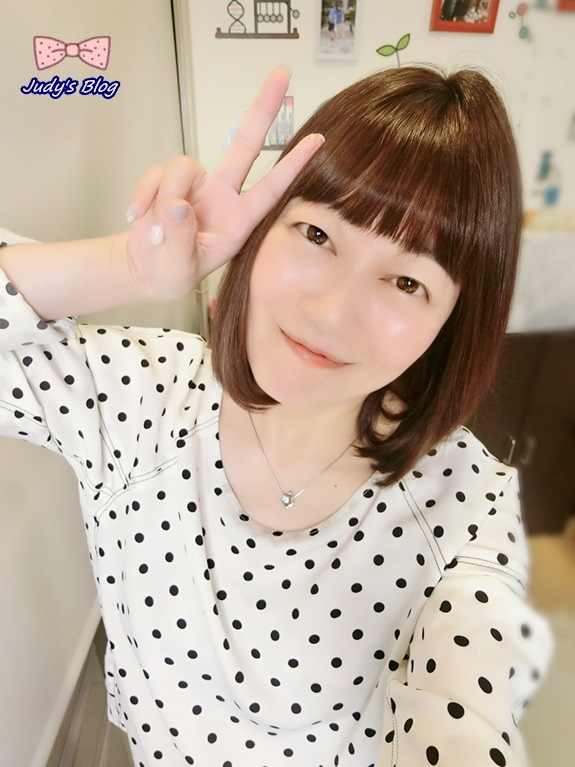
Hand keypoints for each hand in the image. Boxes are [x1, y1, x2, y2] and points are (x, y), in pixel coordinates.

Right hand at [125, 67, 323, 299]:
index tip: (318, 141)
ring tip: (156, 231)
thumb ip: (180, 239)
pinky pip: (156, 174)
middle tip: (282, 72)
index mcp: (239, 221)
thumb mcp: (179, 268)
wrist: (145, 270)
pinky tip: (136, 217)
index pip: (270, 189)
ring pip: (182, 166)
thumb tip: (178, 205)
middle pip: (245, 144)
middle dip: (263, 108)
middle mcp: (222, 196)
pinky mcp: (167, 180)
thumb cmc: (172, 273)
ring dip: (163, 196)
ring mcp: (195, 185)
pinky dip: (143, 195)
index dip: (292, 165)